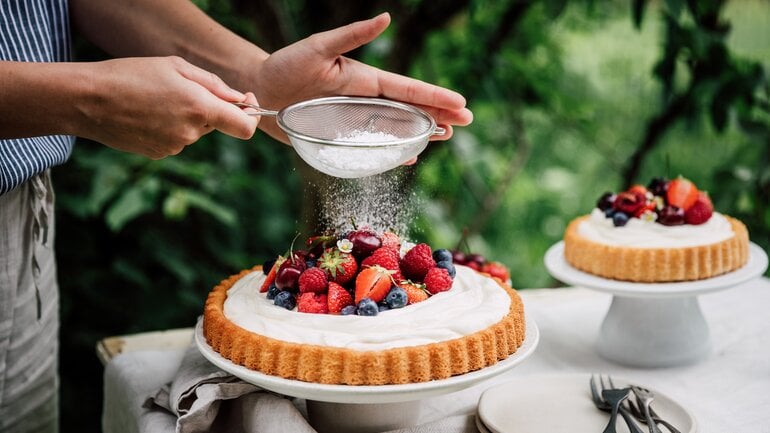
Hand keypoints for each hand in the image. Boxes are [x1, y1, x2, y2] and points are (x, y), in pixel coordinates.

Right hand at [77, 56, 259, 158]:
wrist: (88, 100)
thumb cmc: (131, 75)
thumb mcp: (176, 67)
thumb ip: (214, 84)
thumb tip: (240, 99)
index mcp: (200, 108)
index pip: (244, 127)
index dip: (251, 117)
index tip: (246, 103)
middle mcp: (191, 133)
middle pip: (216, 124)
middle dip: (209, 109)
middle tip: (181, 89)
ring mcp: (175, 147)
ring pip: (195, 131)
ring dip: (186, 117)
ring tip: (156, 100)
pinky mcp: (159, 154)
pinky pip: (176, 140)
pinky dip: (169, 127)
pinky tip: (146, 114)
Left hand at [250, 12, 472, 143]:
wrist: (260, 89)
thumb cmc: (285, 66)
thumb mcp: (318, 48)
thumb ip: (351, 35)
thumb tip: (386, 18)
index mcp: (364, 79)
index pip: (407, 88)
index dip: (434, 97)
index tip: (460, 103)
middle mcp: (364, 100)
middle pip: (409, 109)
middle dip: (438, 114)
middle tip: (464, 122)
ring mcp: (355, 119)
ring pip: (397, 128)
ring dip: (422, 132)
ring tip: (445, 137)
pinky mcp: (342, 136)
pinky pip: (374, 145)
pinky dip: (393, 151)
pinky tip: (408, 156)